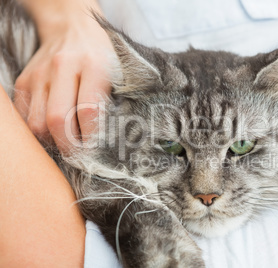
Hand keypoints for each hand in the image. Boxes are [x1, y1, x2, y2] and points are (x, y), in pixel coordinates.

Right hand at [14, 9, 113, 152]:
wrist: (73, 29)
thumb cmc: (102, 56)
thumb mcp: (119, 73)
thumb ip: (114, 101)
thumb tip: (111, 140)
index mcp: (93, 65)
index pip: (88, 112)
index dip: (91, 138)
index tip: (96, 152)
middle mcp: (63, 68)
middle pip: (58, 120)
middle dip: (69, 147)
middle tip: (79, 157)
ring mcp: (40, 74)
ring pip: (38, 123)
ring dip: (52, 141)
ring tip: (67, 144)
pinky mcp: (24, 80)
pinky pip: (25, 116)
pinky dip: (38, 131)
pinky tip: (53, 131)